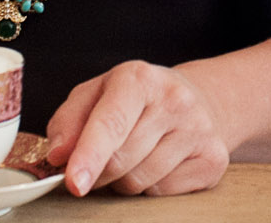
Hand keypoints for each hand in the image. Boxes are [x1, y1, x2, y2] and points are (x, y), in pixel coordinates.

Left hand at [45, 60, 229, 197]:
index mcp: (138, 78)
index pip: (111, 122)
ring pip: (141, 181)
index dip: (89, 155)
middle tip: (94, 165)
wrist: (197, 99)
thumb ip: (69, 120)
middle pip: (122, 159)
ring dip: (123, 181)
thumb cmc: (137, 98)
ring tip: (130, 156)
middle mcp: (173, 100)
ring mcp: (197, 130)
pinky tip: (155, 164)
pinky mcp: (213, 160)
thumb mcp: (97, 93)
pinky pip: (165, 194)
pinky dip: (150, 187)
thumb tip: (57, 155)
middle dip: (99, 171)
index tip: (74, 182)